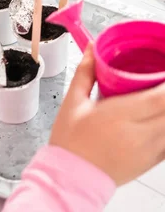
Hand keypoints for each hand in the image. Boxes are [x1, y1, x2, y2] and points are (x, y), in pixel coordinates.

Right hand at [50, 44, 164, 185]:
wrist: (71, 176)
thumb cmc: (70, 140)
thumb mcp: (72, 102)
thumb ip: (86, 73)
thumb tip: (92, 49)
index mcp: (120, 115)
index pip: (161, 96)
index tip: (163, 71)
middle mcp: (140, 132)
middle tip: (159, 83)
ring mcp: (149, 149)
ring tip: (159, 99)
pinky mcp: (152, 161)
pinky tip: (158, 119)